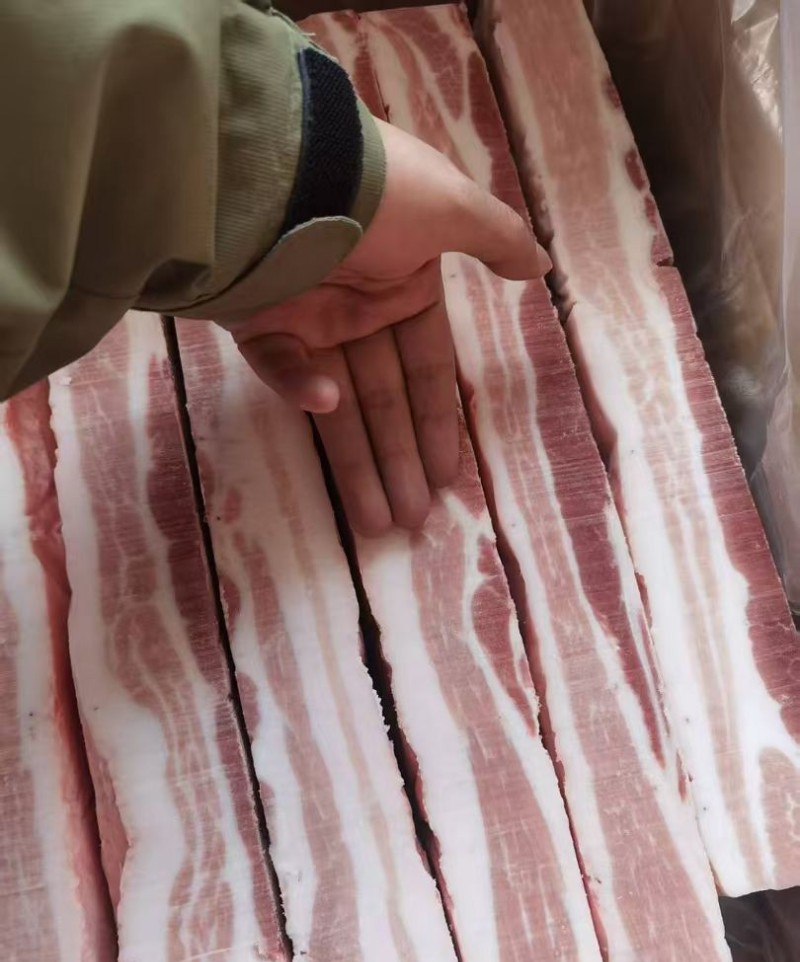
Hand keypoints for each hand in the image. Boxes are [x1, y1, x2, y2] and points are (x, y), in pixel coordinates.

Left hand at [225, 119, 549, 535]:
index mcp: (407, 288)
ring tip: (377, 522)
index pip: (428, 369)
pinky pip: (278, 366)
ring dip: (356, 459)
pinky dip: (296, 387)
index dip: (439, 422)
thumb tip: (542, 263)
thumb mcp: (453, 207)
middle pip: (384, 401)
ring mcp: (308, 319)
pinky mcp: (257, 320)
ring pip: (336, 402)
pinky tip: (325, 404)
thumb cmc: (381, 190)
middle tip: (411, 520)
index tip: (449, 476)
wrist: (292, 161)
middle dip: (400, 460)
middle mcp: (360, 310)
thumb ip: (496, 238)